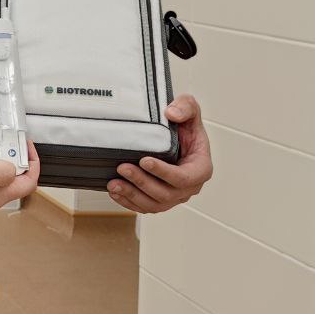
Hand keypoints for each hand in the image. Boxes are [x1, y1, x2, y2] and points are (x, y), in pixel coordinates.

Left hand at [108, 94, 212, 213]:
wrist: (174, 136)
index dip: (164, 172)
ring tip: (114, 184)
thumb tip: (172, 113)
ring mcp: (174, 196)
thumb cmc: (184, 125)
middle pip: (166, 194)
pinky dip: (129, 202)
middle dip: (142, 182)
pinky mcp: (159, 200)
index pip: (184, 177)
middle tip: (123, 168)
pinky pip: (144, 207)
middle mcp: (189, 187)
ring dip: (132, 195)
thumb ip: (186, 106)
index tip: (144, 160)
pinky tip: (115, 192)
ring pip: (154, 205)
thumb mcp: (189, 108)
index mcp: (200, 168)